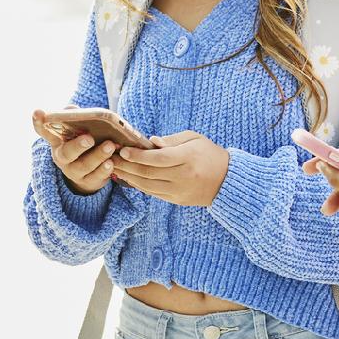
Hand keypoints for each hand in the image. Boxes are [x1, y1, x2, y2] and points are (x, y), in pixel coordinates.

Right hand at [32, 111, 116, 194]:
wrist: (89, 172)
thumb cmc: (82, 143)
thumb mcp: (77, 130)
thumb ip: (74, 117)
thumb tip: (72, 109)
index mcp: (57, 141)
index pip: (44, 131)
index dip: (39, 123)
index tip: (37, 112)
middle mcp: (62, 157)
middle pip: (66, 153)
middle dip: (77, 146)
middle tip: (89, 138)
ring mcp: (74, 172)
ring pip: (84, 165)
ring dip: (98, 156)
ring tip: (109, 146)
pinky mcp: (88, 182)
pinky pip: (95, 177)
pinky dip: (104, 170)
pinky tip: (111, 163)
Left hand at [113, 131, 229, 207]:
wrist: (227, 182)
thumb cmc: (209, 154)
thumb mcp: (195, 139)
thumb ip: (172, 139)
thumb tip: (151, 141)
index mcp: (188, 158)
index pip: (158, 158)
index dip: (138, 155)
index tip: (123, 149)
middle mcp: (183, 177)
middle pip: (149, 173)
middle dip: (127, 166)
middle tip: (111, 157)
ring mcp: (179, 191)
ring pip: (147, 185)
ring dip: (128, 177)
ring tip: (114, 168)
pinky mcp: (176, 200)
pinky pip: (153, 193)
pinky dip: (138, 186)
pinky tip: (128, 178)